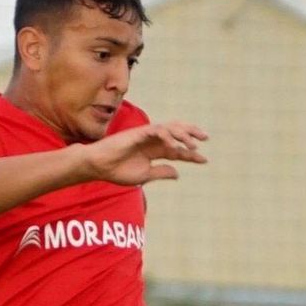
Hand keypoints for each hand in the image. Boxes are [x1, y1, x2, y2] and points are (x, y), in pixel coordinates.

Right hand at [83, 121, 207, 185]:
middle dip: (191, 134)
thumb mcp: (144, 176)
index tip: (204, 160)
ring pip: (170, 128)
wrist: (99, 167)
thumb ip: (161, 172)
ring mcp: (146, 135)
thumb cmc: (117, 171)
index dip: (190, 155)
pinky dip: (167, 136)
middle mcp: (153, 141)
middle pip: (177, 133)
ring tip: (193, 144)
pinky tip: (173, 146)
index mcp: (154, 151)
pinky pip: (157, 130)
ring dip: (183, 134)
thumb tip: (178, 173)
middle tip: (205, 138)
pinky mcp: (139, 132)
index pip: (176, 151)